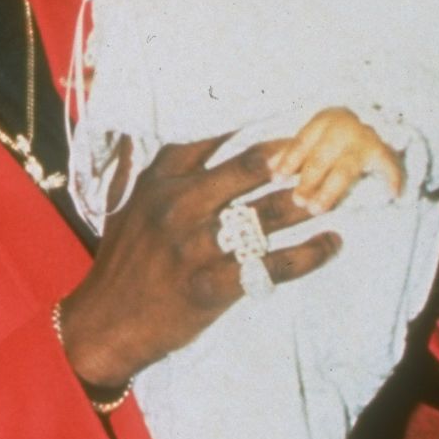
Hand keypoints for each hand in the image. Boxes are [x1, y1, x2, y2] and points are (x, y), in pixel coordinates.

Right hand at [57, 135, 340, 389]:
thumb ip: (133, 165)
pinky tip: (330, 244)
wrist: (105, 324)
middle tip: (322, 153)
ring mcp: (197, 246)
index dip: (250, 122)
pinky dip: (308, 254)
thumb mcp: (119, 204)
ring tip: (334, 196)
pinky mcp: (213, 285)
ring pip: (268, 214)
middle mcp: (179, 206)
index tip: (283, 115)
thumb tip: (135, 129)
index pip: (209, 137)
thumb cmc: (119, 263)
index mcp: (159, 182)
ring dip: (307, 203)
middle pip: (250, 167)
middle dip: (293, 158)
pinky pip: (273, 264)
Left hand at [271, 109, 404, 213]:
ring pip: (345, 169)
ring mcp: (364, 140)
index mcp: (323, 121)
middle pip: (321, 157)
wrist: (373, 117)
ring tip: (317, 209)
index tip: (277, 179)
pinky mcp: (383, 151)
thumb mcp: (312, 137)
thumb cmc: (333, 135)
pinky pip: (389, 165)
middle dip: (308, 181)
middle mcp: (344, 128)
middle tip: (297, 201)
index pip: (302, 142)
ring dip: (329, 191)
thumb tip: (269, 166)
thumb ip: (291, 151)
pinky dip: (393, 178)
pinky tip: (393, 194)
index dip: (289, 160)